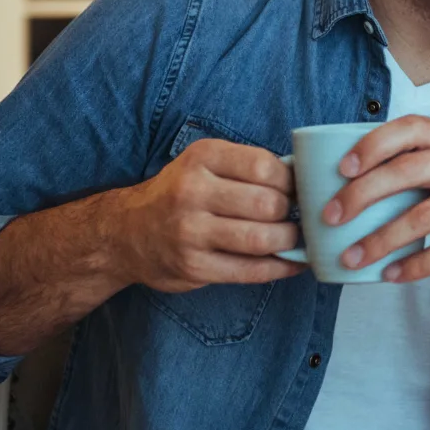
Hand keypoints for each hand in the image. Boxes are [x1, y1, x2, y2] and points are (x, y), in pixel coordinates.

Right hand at [100, 139, 303, 292]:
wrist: (127, 232)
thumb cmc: (179, 194)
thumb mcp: (205, 164)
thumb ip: (246, 166)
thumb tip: (303, 180)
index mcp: (202, 158)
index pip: (264, 166)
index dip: (290, 181)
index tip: (294, 189)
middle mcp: (192, 192)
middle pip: (267, 204)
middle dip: (291, 212)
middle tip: (295, 216)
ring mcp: (190, 232)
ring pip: (261, 239)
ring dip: (288, 241)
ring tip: (293, 237)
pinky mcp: (193, 267)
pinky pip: (250, 270)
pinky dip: (280, 267)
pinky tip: (292, 263)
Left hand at [324, 116, 429, 290]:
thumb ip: (416, 178)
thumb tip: (344, 189)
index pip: (413, 127)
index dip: (374, 144)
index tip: (340, 170)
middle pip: (412, 169)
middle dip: (364, 194)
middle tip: (331, 217)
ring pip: (427, 214)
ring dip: (382, 239)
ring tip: (352, 258)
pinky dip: (416, 265)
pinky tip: (392, 275)